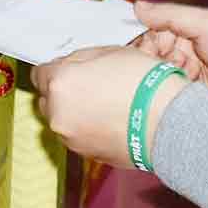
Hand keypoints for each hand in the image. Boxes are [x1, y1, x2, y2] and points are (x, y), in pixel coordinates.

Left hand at [27, 45, 187, 167]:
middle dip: (63, 92)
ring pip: (62, 120)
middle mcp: (58, 114)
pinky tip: (111, 120)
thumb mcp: (110, 52)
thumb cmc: (144, 85)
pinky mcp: (86, 154)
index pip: (39, 74)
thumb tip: (70, 65)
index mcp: (60, 83)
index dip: (55, 69)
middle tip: (90, 84)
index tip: (68, 69)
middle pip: (47, 99)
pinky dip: (88, 129)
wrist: (168, 122)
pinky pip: (78, 136)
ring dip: (75, 112)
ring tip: (105, 104)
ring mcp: (71, 138)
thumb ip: (80, 59)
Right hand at [131, 0, 207, 117]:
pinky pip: (166, 99)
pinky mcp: (186, 102)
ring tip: (180, 73)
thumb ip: (171, 15)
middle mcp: (182, 56)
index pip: (151, 35)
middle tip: (167, 60)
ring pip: (155, 79)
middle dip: (153, 59)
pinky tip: (180, 89)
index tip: (151, 43)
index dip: (147, 39)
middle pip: (149, 58)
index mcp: (185, 34)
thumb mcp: (207, 23)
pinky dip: (168, 93)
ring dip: (162, 76)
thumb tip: (138, 7)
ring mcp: (183, 80)